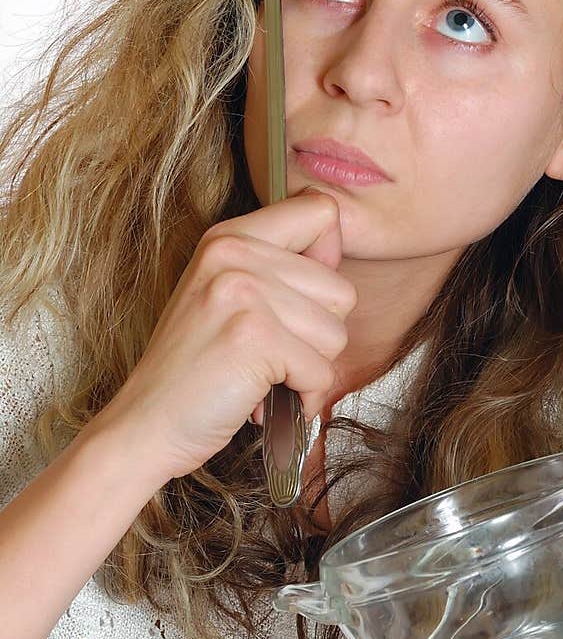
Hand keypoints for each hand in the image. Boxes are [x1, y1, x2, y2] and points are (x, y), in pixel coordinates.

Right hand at [95, 188, 357, 486]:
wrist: (145, 426)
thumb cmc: (195, 370)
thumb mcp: (226, 296)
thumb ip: (277, 269)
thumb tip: (336, 256)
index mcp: (229, 236)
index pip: (321, 211)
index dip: (328, 261)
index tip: (296, 298)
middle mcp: (235, 253)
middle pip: (341, 290)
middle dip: (317, 336)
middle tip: (267, 353)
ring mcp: (243, 292)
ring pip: (336, 335)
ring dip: (308, 369)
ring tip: (261, 374)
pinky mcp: (256, 337)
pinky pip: (320, 373)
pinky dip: (301, 398)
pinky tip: (262, 398)